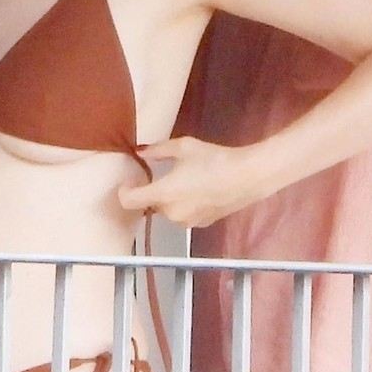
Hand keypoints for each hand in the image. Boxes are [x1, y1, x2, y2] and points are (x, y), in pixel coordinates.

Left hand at [118, 138, 267, 228]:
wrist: (246, 177)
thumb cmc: (214, 159)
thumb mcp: (183, 146)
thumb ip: (156, 150)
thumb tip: (140, 151)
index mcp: (162, 194)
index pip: (128, 201)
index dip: (125, 191)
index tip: (131, 181)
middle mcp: (171, 213)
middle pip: (149, 205)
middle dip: (151, 192)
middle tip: (163, 174)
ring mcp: (186, 222)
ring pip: (167, 211)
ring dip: (168, 198)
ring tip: (185, 180)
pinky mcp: (200, 224)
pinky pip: (183, 215)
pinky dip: (184, 204)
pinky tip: (198, 189)